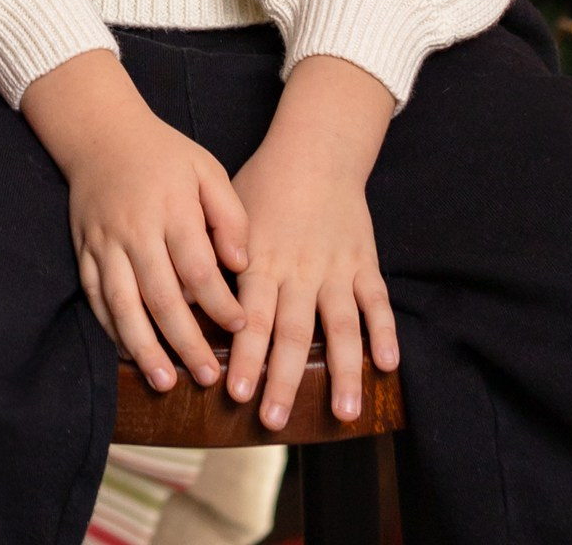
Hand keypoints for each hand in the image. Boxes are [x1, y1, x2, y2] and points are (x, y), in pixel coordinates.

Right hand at [21, 51, 246, 392]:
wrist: (101, 133)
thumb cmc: (164, 155)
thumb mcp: (207, 169)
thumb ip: (229, 216)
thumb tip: (241, 265)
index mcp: (171, 207)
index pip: (197, 267)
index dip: (220, 303)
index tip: (240, 327)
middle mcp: (135, 229)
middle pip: (161, 295)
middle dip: (186, 341)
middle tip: (209, 376)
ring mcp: (105, 242)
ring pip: (123, 304)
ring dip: (144, 347)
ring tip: (165, 382)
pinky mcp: (84, 251)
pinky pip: (96, 297)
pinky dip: (111, 329)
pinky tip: (130, 354)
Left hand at [224, 56, 395, 429]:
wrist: (315, 151)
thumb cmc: (264, 187)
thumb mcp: (231, 217)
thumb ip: (215, 260)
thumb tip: (184, 300)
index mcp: (262, 260)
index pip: (251, 316)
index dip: (245, 356)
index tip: (238, 394)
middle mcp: (298, 270)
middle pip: (293, 332)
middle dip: (284, 378)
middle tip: (275, 420)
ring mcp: (335, 268)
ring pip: (340, 325)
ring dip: (343, 370)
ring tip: (344, 413)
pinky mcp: (364, 262)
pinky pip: (376, 300)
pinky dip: (384, 331)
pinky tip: (388, 364)